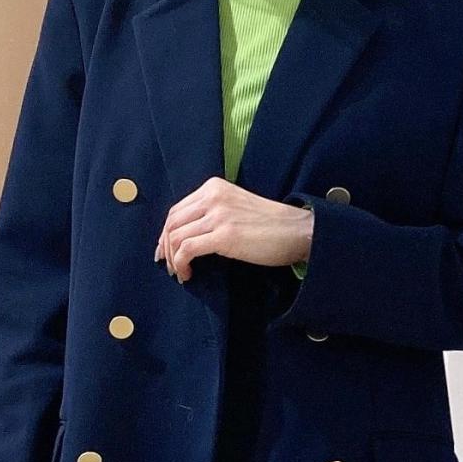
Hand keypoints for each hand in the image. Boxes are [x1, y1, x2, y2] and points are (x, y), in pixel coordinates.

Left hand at [155, 178, 311, 280]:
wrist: (297, 230)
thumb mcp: (236, 207)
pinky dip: (181, 264)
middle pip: (172, 223)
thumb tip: (187, 235)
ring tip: (179, 272)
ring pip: (176, 236)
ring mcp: (218, 215)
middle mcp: (213, 197)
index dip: (166, 233)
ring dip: (172, 259)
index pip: (177, 210)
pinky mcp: (224, 235)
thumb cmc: (270, 224)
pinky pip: (187, 249)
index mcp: (214, 187)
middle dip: (165, 247)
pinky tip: (187, 274)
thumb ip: (212, 212)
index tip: (166, 251)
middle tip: (169, 266)